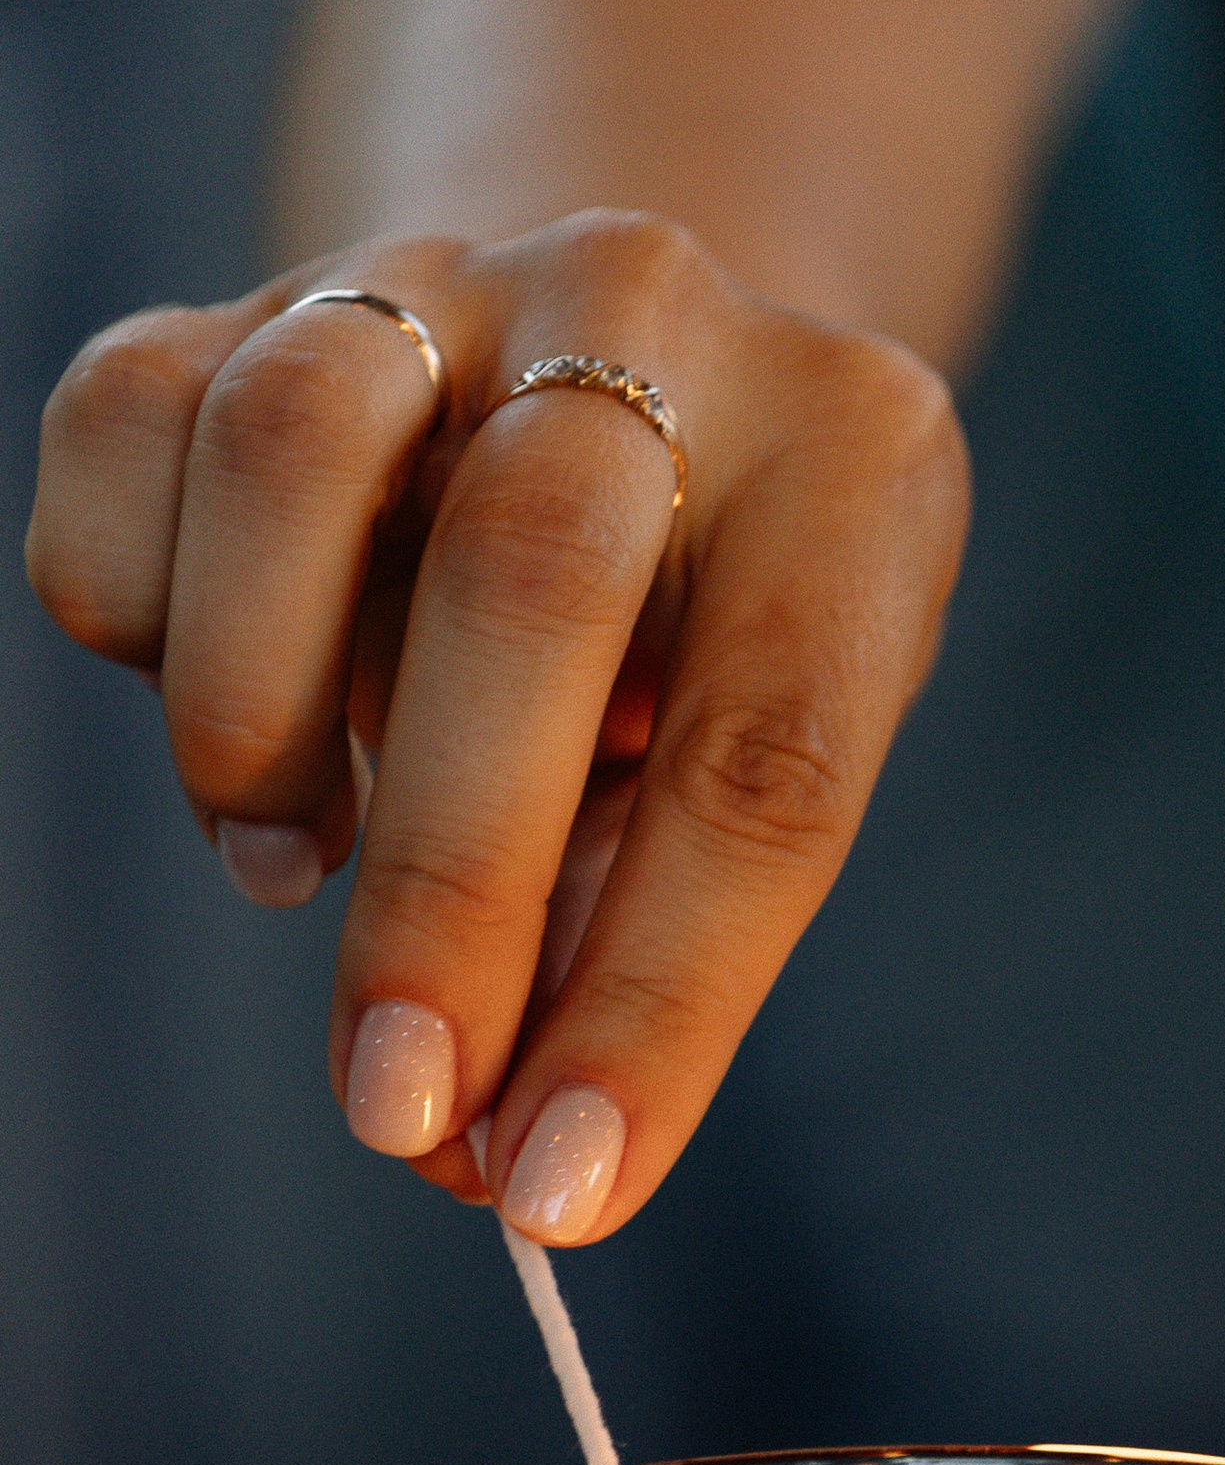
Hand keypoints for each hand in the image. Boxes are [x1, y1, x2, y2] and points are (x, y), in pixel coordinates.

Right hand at [24, 211, 967, 1239]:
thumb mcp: (745, 752)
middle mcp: (652, 313)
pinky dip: (142, 613)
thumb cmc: (709, 624)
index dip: (659, 1001)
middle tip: (398, 1105)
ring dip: (259, 720)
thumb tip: (493, 1162)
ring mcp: (447, 275)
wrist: (632, 355)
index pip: (763, 760)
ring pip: (295, 455)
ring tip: (291, 873)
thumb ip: (635, 935)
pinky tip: (229, 729)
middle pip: (525, 582)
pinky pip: (132, 425)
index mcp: (852, 451)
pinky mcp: (261, 283)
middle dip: (447, 887)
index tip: (562, 1189)